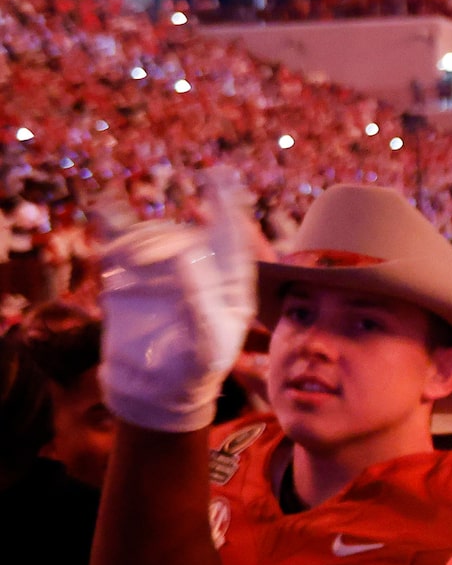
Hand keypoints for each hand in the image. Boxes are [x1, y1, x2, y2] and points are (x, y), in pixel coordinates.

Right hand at [97, 196, 254, 432]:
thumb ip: (199, 296)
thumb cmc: (193, 369)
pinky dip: (113, 225)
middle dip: (158, 241)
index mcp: (229, 282)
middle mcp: (198, 269)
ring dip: (134, 244)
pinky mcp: (131, 276)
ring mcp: (163, 271)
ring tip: (119, 261)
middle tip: (136, 259)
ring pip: (150, 239)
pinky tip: (105, 206)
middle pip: (180, 237)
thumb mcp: (206, 339)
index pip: (233, 236)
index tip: (219, 175)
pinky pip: (122, 242)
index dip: (227, 205)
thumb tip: (186, 251)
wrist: (154, 388)